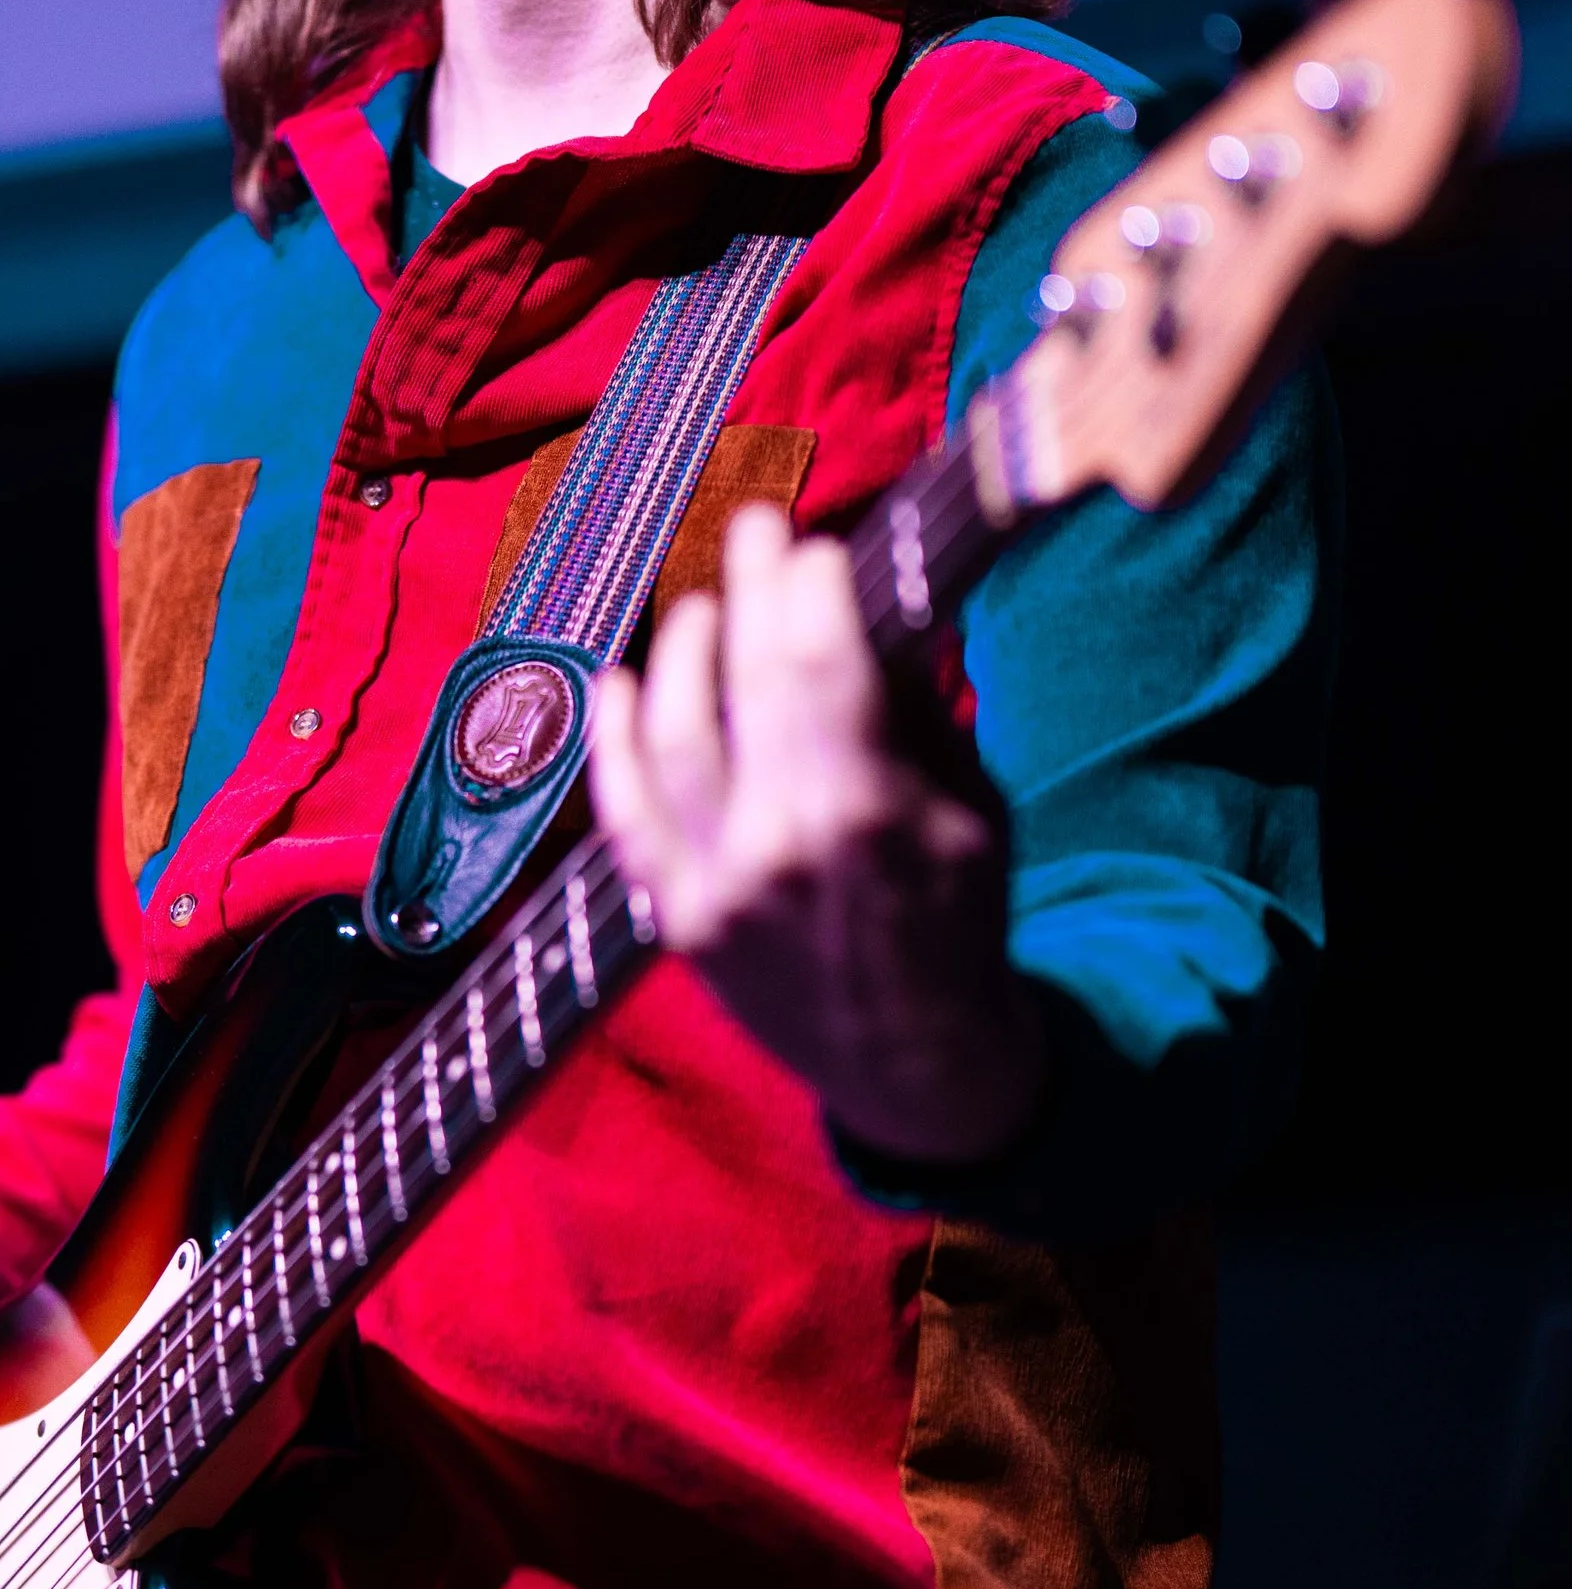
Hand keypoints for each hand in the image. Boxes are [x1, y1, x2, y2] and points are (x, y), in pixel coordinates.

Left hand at [589, 505, 1045, 1163]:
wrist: (915, 1060)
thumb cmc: (959, 920)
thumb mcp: (975, 808)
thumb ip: (919, 710)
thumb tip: (881, 601)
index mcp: (869, 809)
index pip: (822, 655)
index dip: (811, 582)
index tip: (818, 546)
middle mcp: (780, 840)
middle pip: (746, 676)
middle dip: (750, 584)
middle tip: (755, 528)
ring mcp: (717, 882)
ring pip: (672, 733)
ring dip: (683, 651)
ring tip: (706, 607)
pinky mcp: (677, 915)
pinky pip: (624, 812)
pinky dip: (613, 740)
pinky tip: (617, 683)